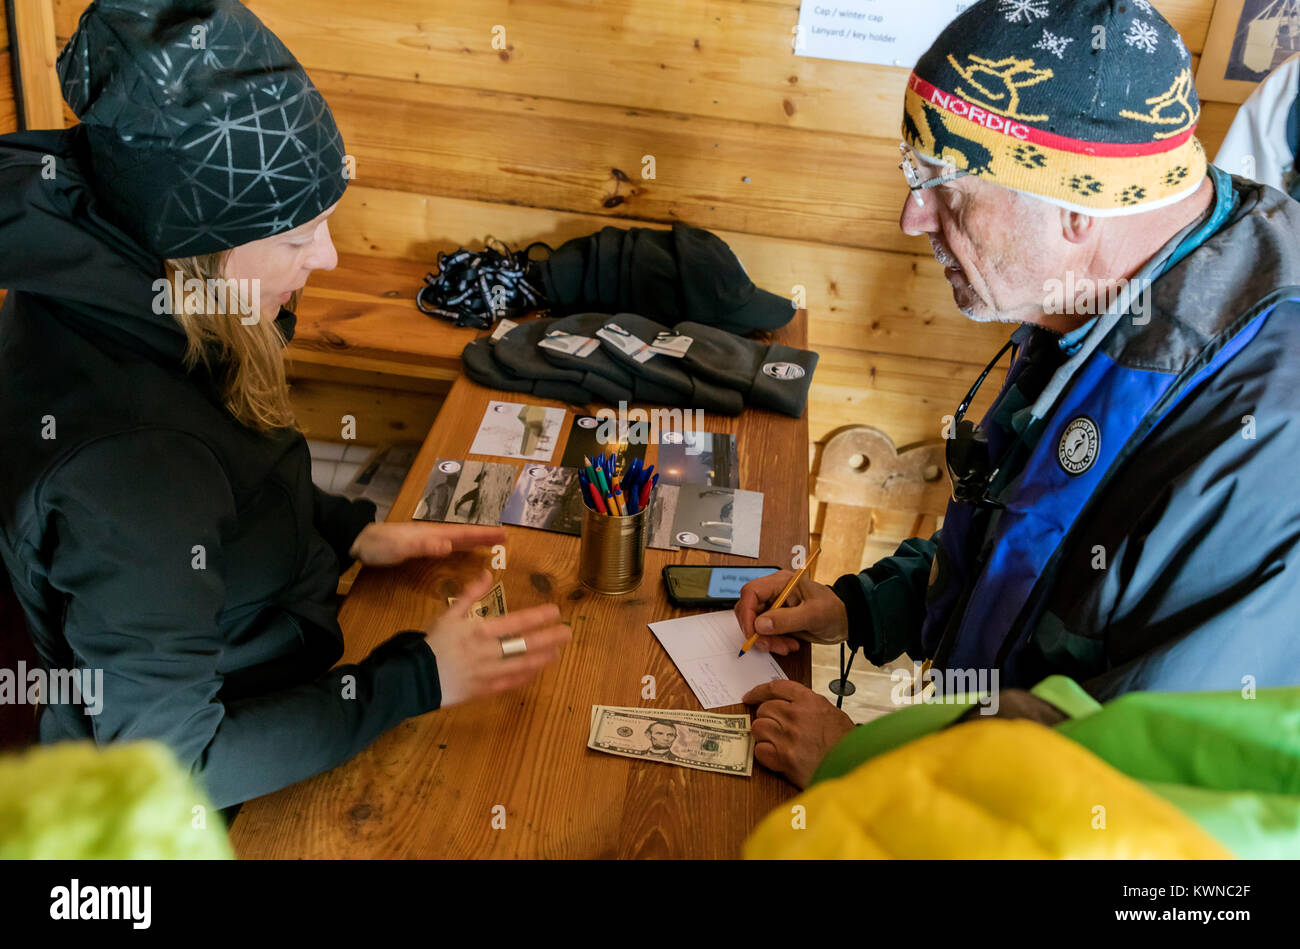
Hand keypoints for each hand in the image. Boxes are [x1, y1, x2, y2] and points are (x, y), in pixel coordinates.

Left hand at [349, 522, 505, 566]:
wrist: (359, 542)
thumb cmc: (379, 544)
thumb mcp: (400, 547)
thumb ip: (424, 546)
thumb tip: (449, 545)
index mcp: (433, 533)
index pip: (464, 533)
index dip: (483, 534)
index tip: (504, 534)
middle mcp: (433, 535)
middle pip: (464, 535)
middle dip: (484, 536)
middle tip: (505, 538)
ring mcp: (426, 541)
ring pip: (457, 540)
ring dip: (474, 541)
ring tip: (491, 544)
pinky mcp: (419, 548)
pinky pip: (447, 547)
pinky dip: (460, 548)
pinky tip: (461, 551)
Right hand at [424, 570, 570, 706]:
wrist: (413, 677)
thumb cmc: (432, 642)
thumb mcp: (448, 614)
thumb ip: (470, 594)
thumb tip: (487, 573)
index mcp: (480, 630)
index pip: (517, 622)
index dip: (538, 616)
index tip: (555, 611)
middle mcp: (488, 652)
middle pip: (526, 644)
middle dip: (550, 638)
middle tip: (568, 632)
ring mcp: (488, 673)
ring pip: (523, 665)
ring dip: (543, 658)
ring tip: (558, 652)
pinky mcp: (485, 690)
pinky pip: (511, 683)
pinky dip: (526, 676)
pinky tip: (537, 670)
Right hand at [734, 569, 848, 655]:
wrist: (845, 620)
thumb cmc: (834, 610)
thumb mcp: (813, 615)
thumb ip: (786, 619)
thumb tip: (760, 625)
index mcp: (781, 582)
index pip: (751, 593)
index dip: (747, 614)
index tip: (753, 634)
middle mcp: (774, 592)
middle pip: (749, 611)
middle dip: (757, 631)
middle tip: (772, 645)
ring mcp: (775, 607)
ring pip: (755, 625)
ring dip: (767, 640)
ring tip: (786, 646)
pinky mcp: (777, 620)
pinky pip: (765, 633)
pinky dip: (773, 643)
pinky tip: (789, 645)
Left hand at [742, 680, 854, 788]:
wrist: (852, 766)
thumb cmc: (845, 743)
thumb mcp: (831, 713)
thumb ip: (808, 706)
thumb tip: (786, 704)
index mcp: (809, 701)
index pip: (776, 687)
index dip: (759, 691)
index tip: (750, 696)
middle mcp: (796, 715)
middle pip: (764, 709)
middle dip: (766, 718)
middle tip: (774, 727)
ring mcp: (788, 737)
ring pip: (758, 728)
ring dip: (764, 735)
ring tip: (776, 742)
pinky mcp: (783, 758)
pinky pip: (760, 750)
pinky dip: (765, 754)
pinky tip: (777, 756)